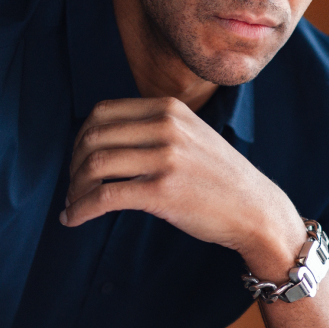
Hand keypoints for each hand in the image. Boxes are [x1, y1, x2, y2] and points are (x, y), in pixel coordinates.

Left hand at [62, 97, 303, 273]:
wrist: (255, 209)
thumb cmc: (219, 178)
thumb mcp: (191, 135)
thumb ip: (154, 128)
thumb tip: (102, 140)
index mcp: (169, 108)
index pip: (102, 112)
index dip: (81, 138)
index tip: (78, 160)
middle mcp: (166, 127)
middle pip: (93, 137)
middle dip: (74, 164)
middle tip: (73, 186)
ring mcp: (166, 158)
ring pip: (94, 165)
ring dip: (74, 189)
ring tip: (73, 205)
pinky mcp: (163, 191)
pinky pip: (105, 196)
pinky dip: (80, 209)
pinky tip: (73, 219)